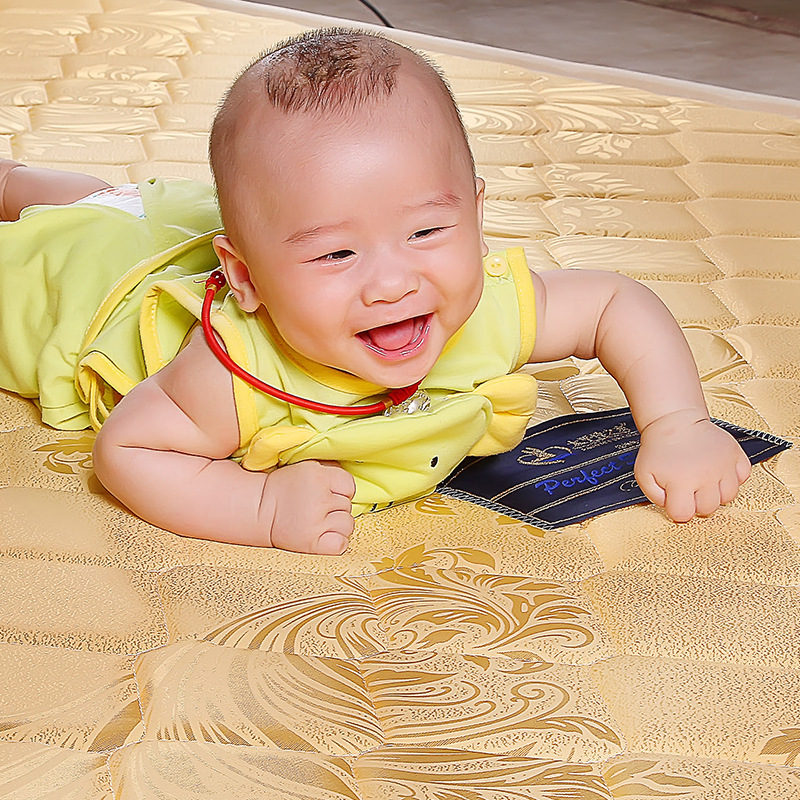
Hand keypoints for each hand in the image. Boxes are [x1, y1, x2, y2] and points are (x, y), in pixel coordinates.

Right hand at [262, 460, 355, 553]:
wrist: (257, 510)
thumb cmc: (284, 489)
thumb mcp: (306, 468)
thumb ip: (331, 471)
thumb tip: (351, 483)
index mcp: (318, 476)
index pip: (349, 486)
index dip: (340, 490)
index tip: (326, 493)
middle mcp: (318, 499)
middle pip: (348, 506)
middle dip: (335, 507)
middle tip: (315, 507)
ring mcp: (315, 523)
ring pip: (348, 524)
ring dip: (336, 524)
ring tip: (318, 521)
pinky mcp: (311, 543)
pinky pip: (341, 544)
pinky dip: (336, 542)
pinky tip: (323, 535)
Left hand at [634, 411, 750, 521]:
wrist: (675, 422)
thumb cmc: (660, 448)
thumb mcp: (644, 474)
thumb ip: (654, 497)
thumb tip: (672, 507)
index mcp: (681, 481)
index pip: (684, 514)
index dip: (677, 511)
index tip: (676, 501)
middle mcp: (706, 475)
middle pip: (709, 509)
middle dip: (697, 504)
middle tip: (689, 490)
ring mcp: (723, 465)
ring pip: (729, 497)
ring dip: (716, 493)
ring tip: (703, 481)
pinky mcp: (735, 454)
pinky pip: (744, 476)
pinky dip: (734, 477)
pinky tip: (718, 472)